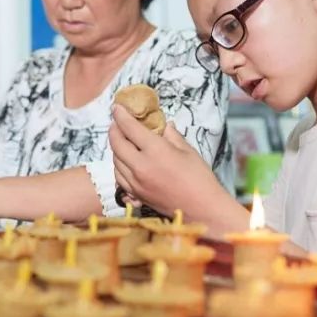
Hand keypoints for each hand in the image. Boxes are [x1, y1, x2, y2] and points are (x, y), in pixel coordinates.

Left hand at [109, 105, 227, 220]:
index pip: (130, 128)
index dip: (121, 115)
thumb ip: (172, 136)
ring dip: (116, 148)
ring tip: (122, 140)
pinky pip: (119, 177)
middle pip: (117, 144)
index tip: (117, 107)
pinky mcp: (136, 195)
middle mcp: (140, 166)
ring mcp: (136, 182)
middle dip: (114, 130)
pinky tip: (125, 161)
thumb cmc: (199, 178)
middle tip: (117, 122)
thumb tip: (164, 125)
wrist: (202, 209)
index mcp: (155, 151)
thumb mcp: (188, 151)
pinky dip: (119, 166)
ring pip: (116, 161)